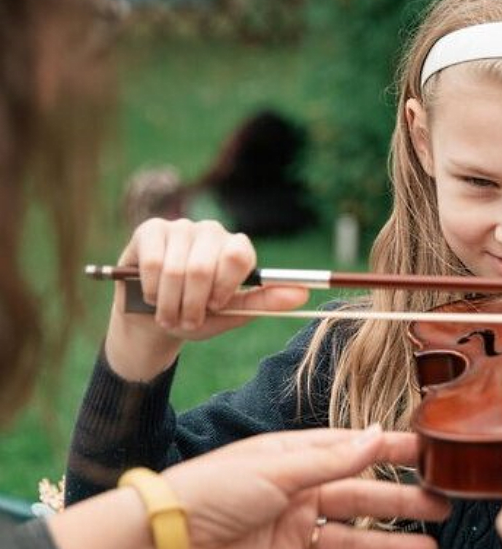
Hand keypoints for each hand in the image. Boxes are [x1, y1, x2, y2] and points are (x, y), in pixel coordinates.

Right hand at [105, 218, 307, 379]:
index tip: (217, 306)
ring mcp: (181, 227)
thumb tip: (303, 294)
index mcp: (237, 248)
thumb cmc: (198, 315)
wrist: (154, 320)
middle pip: (203, 267)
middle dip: (194, 304)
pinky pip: (152, 263)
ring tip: (170, 314)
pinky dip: (152, 289)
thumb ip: (266, 302)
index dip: (224, 287)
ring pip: (176, 269)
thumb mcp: (234, 313)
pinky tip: (152, 295)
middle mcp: (211, 231)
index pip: (238, 256)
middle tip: (189, 318)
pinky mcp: (151, 230)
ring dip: (171, 304)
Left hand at [163, 426, 449, 548]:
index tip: (429, 452)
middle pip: (362, 499)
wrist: (167, 540)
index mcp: (298, 461)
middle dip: (401, 503)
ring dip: (387, 546)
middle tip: (440, 507)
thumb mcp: (279, 467)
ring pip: (350, 542)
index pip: (355, 452)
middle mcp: (300, 496)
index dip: (391, 452)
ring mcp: (292, 536)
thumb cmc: (214, 489)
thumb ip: (333, 459)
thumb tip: (377, 434)